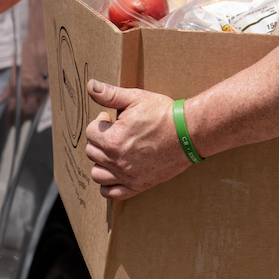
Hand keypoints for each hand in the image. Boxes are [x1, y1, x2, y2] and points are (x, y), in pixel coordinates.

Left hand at [84, 80, 191, 200]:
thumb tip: (90, 85)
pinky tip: (114, 173)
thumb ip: (109, 94)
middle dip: (99, 139)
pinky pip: (112, 193)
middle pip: (92, 152)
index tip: (110, 118)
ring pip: (97, 174)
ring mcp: (127, 175)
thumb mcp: (136, 98)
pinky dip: (108, 186)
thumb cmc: (163, 114)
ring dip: (100, 162)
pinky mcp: (138, 185)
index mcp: (113, 140)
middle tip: (114, 131)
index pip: (90, 132)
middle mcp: (117, 161)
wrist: (188, 132)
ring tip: (112, 151)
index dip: (99, 122)